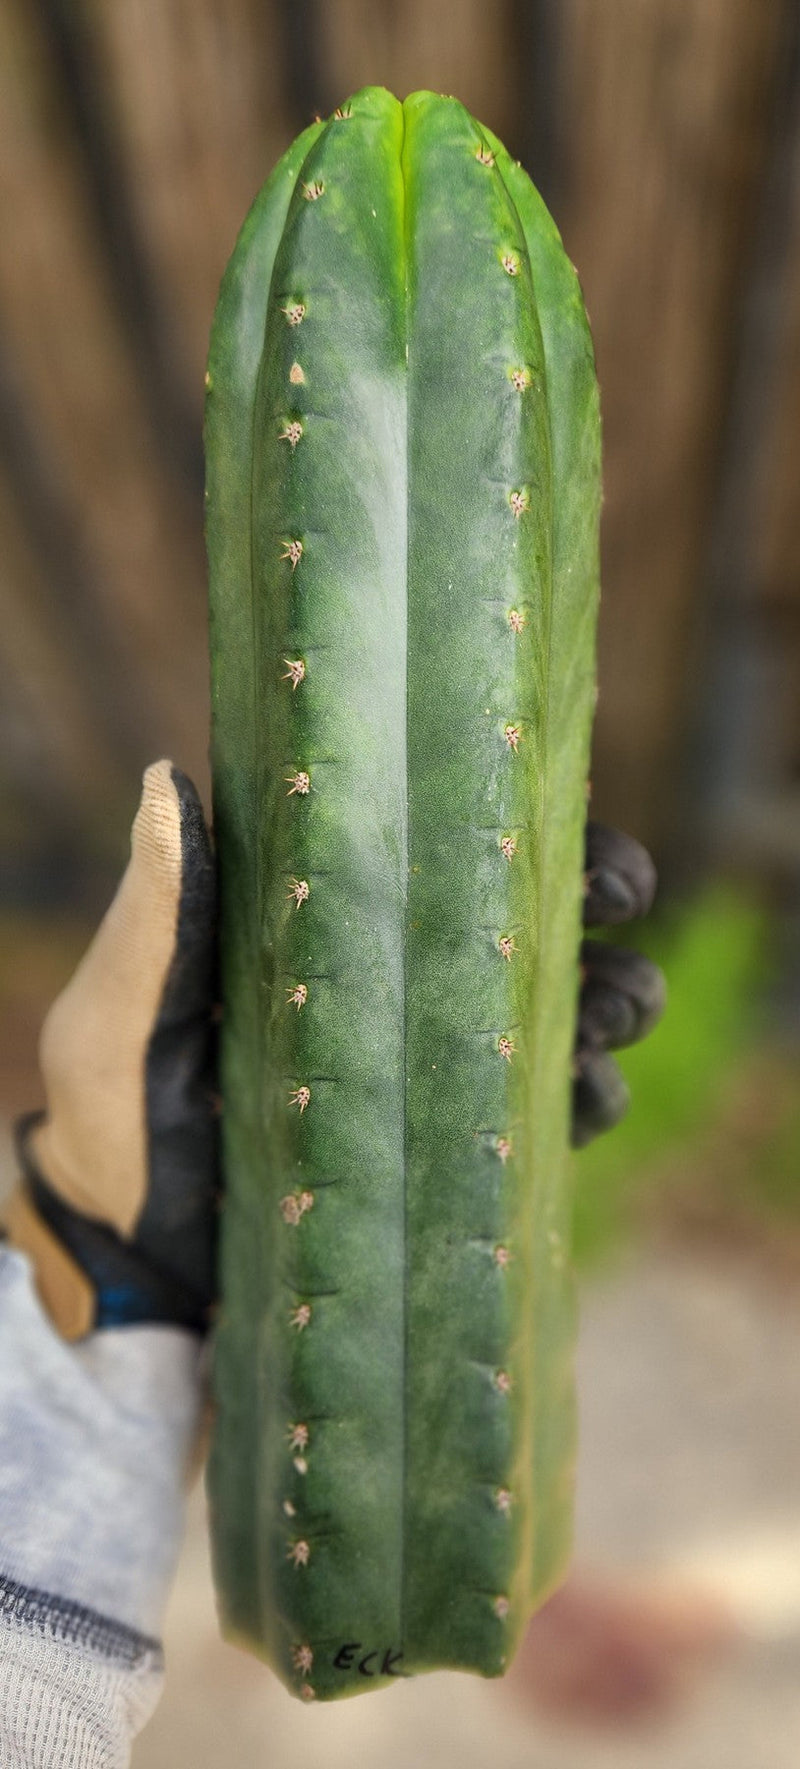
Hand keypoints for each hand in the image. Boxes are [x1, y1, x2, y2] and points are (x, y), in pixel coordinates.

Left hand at [2, 766, 663, 1340]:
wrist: (137, 1261)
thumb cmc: (116, 1116)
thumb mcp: (125, 1012)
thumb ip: (160, 915)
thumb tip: (166, 778)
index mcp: (340, 920)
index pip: (448, 847)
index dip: (529, 827)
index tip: (564, 825)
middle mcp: (406, 982)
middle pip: (536, 917)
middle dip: (597, 903)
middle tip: (608, 910)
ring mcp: (439, 1068)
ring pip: (570, 1009)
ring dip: (612, 997)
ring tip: (600, 1013)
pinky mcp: (457, 1150)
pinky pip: (553, 1115)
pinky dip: (587, 1097)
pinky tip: (579, 1091)